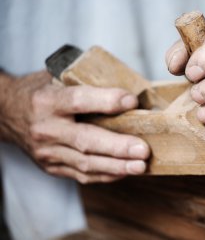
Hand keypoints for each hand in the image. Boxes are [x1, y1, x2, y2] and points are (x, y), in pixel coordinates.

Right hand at [3, 71, 149, 182]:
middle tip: (143, 150)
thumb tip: (127, 90)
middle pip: (85, 140)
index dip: (107, 101)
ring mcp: (47, 152)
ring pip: (85, 163)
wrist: (5, 113)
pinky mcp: (51, 167)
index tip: (132, 101)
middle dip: (117, 147)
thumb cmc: (40, 91)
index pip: (78, 100)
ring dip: (116, 166)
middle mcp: (46, 128)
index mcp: (47, 101)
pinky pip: (81, 175)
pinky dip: (105, 175)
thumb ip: (86, 84)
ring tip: (140, 166)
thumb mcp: (56, 78)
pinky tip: (124, 171)